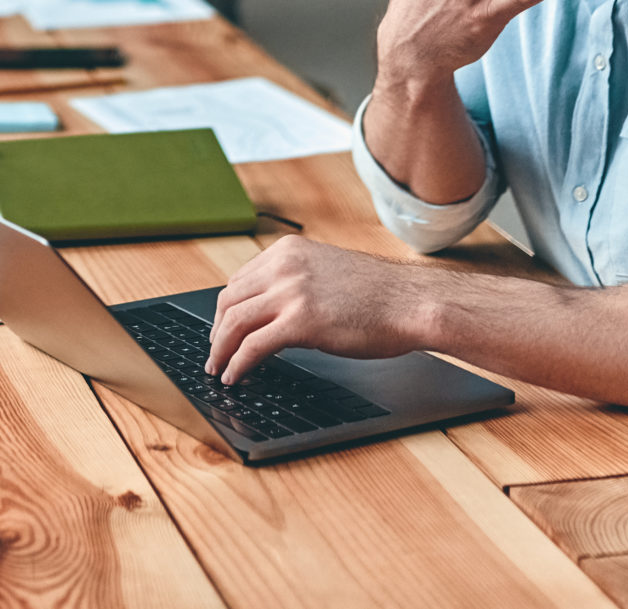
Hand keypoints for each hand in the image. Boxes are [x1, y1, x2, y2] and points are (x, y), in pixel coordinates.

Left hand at [205, 236, 435, 383]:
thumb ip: (296, 281)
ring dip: (220, 350)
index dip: (226, 310)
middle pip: (229, 300)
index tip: (222, 329)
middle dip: (217, 331)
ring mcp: (291, 291)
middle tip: (216, 353)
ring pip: (233, 323)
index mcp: (289, 251)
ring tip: (218, 369)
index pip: (240, 280)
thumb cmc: (380, 295)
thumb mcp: (327, 272)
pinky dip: (237, 364)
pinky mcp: (300, 321)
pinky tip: (236, 376)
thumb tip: (270, 308)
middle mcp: (285, 265)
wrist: (412, 303)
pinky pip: (252, 346)